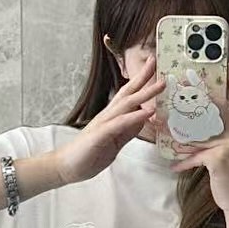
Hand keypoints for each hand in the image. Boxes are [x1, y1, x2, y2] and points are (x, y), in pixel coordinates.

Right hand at [57, 54, 164, 184]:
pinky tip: (146, 113)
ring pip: (126, 104)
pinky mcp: (100, 135)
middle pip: (128, 92)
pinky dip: (134, 117)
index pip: (128, 94)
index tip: (153, 65)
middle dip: (143, 77)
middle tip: (155, 61)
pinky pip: (120, 124)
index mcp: (112, 116)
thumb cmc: (90, 153)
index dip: (141, 80)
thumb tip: (143, 118)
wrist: (68, 166)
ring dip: (144, 94)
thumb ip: (129, 129)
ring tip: (160, 85)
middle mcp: (108, 115)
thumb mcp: (116, 141)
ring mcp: (104, 124)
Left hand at [168, 59, 228, 214]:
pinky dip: (183, 161)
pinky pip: (195, 156)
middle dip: (199, 94)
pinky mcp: (220, 159)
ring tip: (160, 123)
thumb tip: (198, 126)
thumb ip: (218, 137)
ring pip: (199, 130)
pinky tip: (172, 165)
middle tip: (183, 80)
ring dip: (178, 128)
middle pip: (217, 107)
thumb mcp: (228, 152)